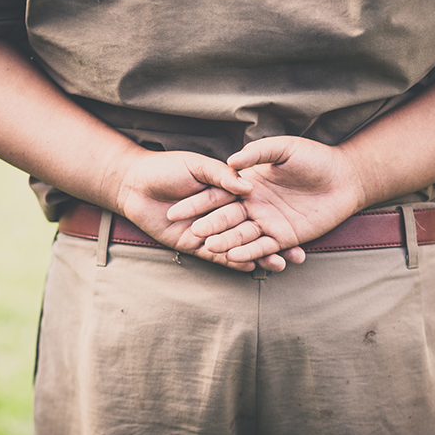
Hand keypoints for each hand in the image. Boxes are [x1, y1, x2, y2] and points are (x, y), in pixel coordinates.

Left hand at [109, 150, 294, 270]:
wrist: (133, 185)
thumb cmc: (166, 169)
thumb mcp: (197, 166)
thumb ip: (222, 176)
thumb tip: (247, 185)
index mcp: (226, 191)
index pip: (258, 204)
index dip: (279, 212)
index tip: (301, 220)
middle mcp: (223, 213)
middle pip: (257, 229)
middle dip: (278, 241)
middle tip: (301, 252)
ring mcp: (210, 231)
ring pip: (243, 246)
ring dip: (264, 256)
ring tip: (284, 264)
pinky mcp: (195, 246)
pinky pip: (221, 258)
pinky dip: (239, 263)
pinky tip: (257, 268)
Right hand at [169, 136, 366, 262]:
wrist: (345, 177)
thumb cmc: (315, 157)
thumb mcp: (285, 148)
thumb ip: (259, 152)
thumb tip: (233, 160)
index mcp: (250, 184)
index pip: (218, 196)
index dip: (198, 204)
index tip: (177, 211)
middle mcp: (255, 206)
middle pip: (225, 219)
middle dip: (208, 226)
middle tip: (189, 234)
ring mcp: (268, 222)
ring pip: (241, 236)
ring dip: (225, 243)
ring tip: (209, 249)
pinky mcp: (283, 236)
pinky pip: (262, 247)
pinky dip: (249, 253)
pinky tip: (234, 258)